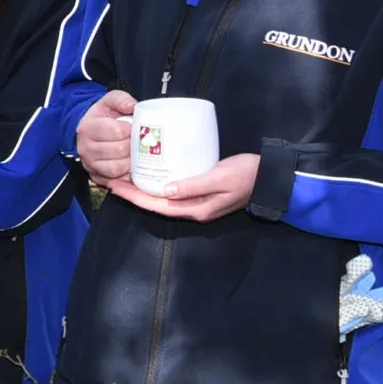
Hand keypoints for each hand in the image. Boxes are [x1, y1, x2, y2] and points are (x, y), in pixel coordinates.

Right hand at [76, 90, 136, 185]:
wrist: (87, 130)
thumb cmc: (101, 116)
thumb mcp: (109, 101)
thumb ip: (121, 99)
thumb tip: (133, 106)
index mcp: (88, 128)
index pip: (116, 131)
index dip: (130, 129)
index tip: (134, 127)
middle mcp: (85, 148)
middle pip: (119, 150)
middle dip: (134, 145)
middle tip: (139, 141)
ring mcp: (89, 164)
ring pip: (117, 167)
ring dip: (131, 161)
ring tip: (136, 153)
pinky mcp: (95, 176)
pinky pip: (116, 180)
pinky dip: (126, 175)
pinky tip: (132, 166)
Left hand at [107, 152, 257, 221]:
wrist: (270, 177)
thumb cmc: (248, 176)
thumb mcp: (221, 178)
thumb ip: (194, 186)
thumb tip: (165, 190)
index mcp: (196, 210)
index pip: (157, 205)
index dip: (134, 197)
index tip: (115, 186)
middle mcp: (193, 209)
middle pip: (155, 203)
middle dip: (133, 193)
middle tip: (111, 179)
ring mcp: (197, 202)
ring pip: (162, 198)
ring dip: (143, 189)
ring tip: (124, 177)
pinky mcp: (201, 192)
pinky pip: (172, 191)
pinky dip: (157, 183)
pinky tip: (150, 173)